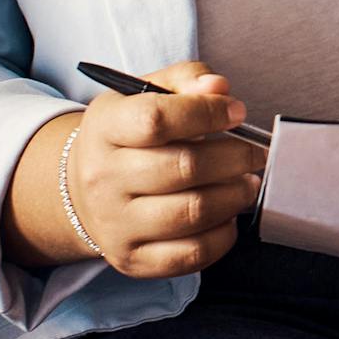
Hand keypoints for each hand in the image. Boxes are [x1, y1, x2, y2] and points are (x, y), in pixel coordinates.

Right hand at [10, 61, 261, 278]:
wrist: (84, 188)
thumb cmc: (130, 135)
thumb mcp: (147, 93)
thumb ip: (187, 79)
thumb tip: (218, 88)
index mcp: (105, 128)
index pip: (157, 120)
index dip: (206, 113)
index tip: (236, 112)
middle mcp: (103, 178)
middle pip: (184, 168)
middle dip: (236, 158)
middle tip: (255, 154)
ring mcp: (115, 223)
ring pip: (193, 212)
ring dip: (236, 195)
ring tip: (247, 182)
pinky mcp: (132, 259)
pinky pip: (192, 254)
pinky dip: (224, 234)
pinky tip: (228, 214)